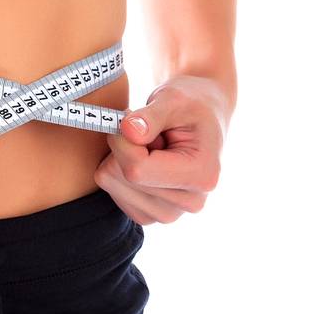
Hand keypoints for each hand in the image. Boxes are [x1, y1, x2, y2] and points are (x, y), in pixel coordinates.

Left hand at [93, 74, 231, 224]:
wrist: (201, 119)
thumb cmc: (190, 106)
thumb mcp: (175, 98)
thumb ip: (151, 115)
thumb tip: (127, 130)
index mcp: (202, 175)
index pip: (138, 168)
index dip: (122, 139)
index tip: (126, 115)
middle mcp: (190, 202)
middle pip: (124, 177)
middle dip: (124, 146)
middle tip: (145, 130)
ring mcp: (169, 213)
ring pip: (111, 183)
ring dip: (120, 157)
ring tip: (150, 145)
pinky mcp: (149, 214)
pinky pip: (110, 189)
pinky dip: (117, 169)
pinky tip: (143, 158)